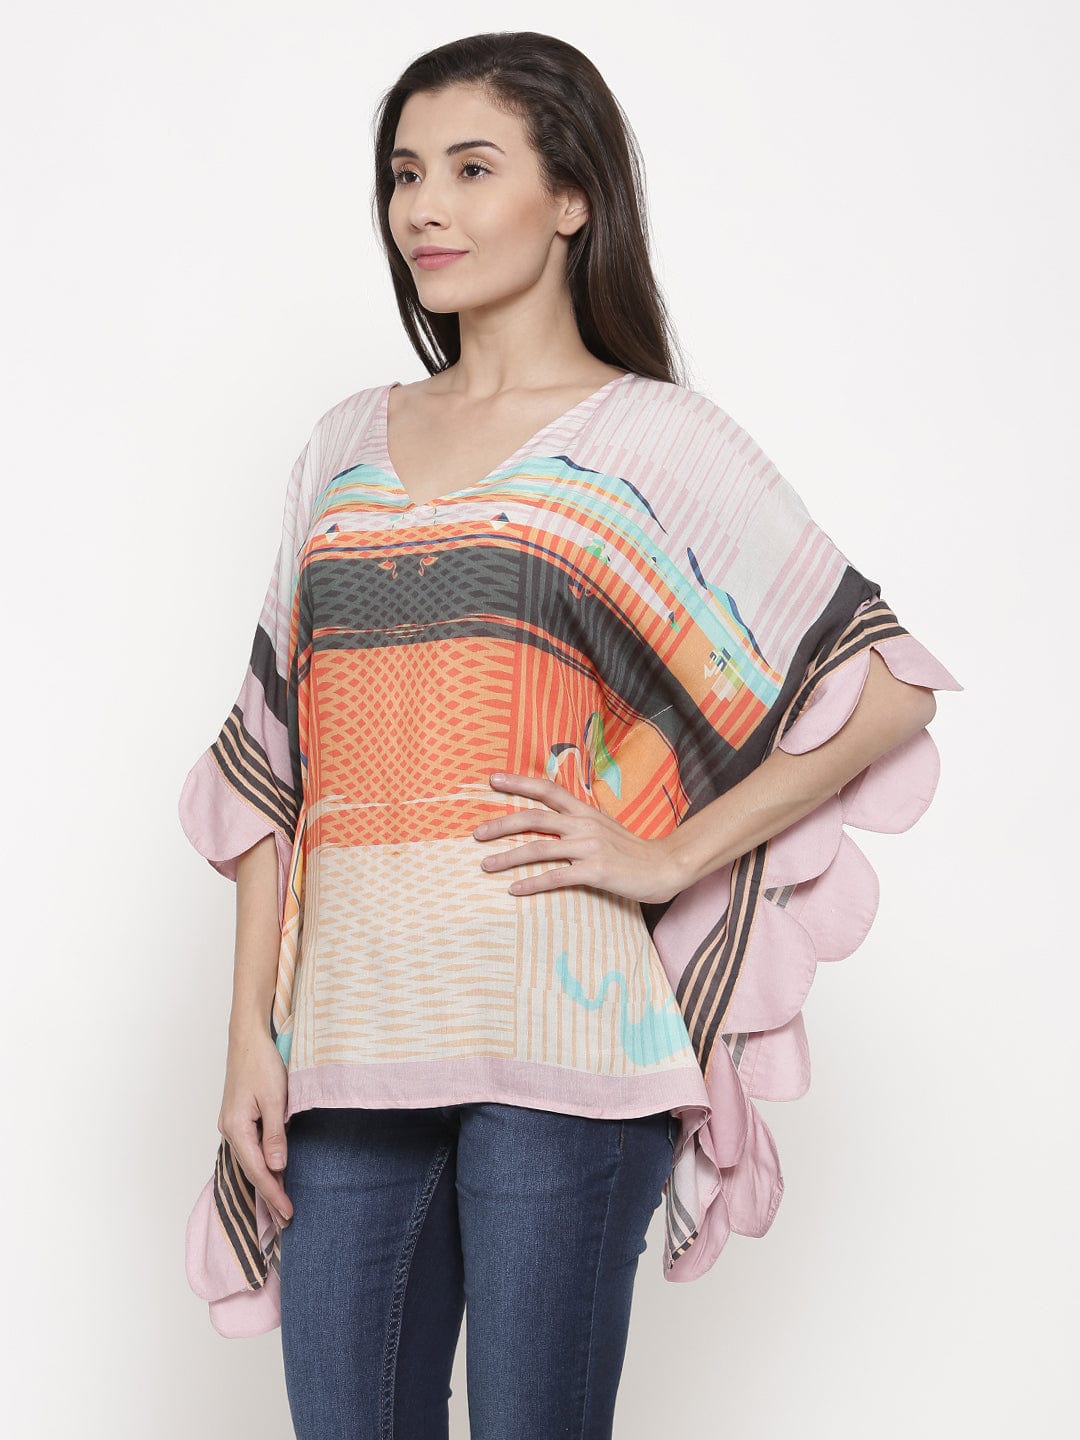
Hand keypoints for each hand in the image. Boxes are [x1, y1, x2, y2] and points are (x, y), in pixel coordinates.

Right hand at [218, 1025, 293, 1231]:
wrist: (248, 1037)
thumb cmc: (262, 1062)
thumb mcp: (274, 1098)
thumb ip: (275, 1133)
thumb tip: (277, 1167)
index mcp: (236, 1127)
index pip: (257, 1170)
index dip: (273, 1193)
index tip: (288, 1213)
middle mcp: (229, 1129)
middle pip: (250, 1170)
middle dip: (268, 1195)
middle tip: (286, 1220)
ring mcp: (232, 1124)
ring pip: (249, 1161)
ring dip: (265, 1182)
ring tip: (280, 1205)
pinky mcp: (239, 1118)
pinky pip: (249, 1149)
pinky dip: (261, 1165)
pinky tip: (271, 1173)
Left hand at [472, 772, 682, 904]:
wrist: (664, 866)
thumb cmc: (631, 850)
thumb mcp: (603, 827)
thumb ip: (578, 821)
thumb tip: (550, 818)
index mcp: (584, 811)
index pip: (547, 789)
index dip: (519, 783)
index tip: (492, 779)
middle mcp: (583, 825)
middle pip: (534, 818)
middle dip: (502, 823)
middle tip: (476, 833)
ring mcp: (589, 847)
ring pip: (539, 848)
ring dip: (508, 857)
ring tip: (485, 865)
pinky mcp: (595, 871)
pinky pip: (557, 877)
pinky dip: (533, 884)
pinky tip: (514, 890)